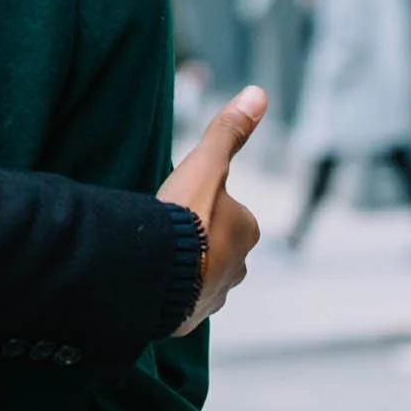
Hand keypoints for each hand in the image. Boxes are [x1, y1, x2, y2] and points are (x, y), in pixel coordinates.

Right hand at [155, 85, 266, 333]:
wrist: (156, 274)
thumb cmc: (184, 217)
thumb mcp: (205, 164)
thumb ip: (228, 131)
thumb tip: (259, 93)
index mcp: (246, 231)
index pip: (228, 212)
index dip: (201, 204)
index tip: (178, 203)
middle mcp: (238, 267)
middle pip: (216, 245)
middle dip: (196, 239)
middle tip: (164, 227)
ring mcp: (214, 296)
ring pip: (200, 274)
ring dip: (184, 266)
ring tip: (155, 252)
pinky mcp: (189, 318)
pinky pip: (182, 299)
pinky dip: (170, 290)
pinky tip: (152, 278)